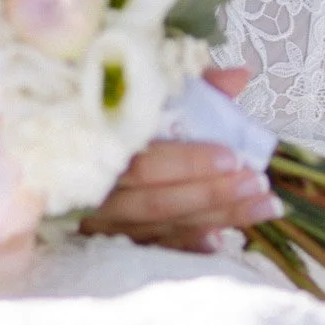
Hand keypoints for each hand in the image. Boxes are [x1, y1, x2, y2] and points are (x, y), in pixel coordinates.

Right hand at [81, 67, 282, 253]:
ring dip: (215, 218)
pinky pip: (153, 249)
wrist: (62, 150)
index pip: (147, 163)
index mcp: (104, 145)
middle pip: (158, 201)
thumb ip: (195, 86)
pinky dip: (188, 245)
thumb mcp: (153, 94)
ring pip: (162, 227)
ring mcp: (103, 221)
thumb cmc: (119, 115)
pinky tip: (221, 241)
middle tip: (258, 182)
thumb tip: (242, 75)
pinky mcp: (109, 243)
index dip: (190, 163)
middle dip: (213, 194)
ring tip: (262, 206)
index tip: (233, 157)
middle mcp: (100, 189)